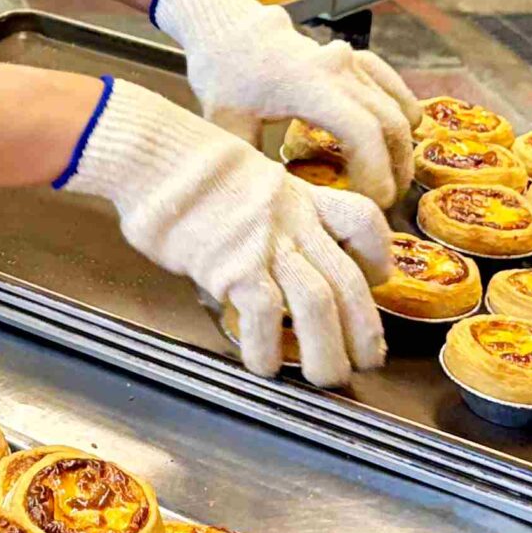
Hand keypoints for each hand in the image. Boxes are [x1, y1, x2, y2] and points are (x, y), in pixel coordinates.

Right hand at [59, 78, 389, 382]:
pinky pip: (264, 314)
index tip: (376, 280)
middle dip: (364, 329)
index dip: (378, 254)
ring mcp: (266, 245)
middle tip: (367, 360)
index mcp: (299, 196)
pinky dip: (268, 347)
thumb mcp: (242, 176)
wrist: (153, 154)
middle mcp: (293, 222)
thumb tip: (251, 249)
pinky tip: (263, 366)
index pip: (362, 219)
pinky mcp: (233, 266)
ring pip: (318, 304)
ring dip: (327, 351)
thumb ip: (261, 214)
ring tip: (324, 378)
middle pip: (348, 279)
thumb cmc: (182, 164)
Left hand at [152, 0, 417, 208]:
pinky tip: (400, 140)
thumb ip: (252, 165)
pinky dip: (402, 113)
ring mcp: (351, 59)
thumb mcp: (226, 124)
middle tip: (387, 204)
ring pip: (397, 105)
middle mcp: (339, 67)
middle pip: (389, 123)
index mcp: (307, 83)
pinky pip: (393, 86)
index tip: (374, 204)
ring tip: (394, 180)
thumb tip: (277, 206)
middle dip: (395, 168)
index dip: (375, 172)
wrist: (228, 27)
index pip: (361, 130)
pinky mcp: (356, 57)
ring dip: (402, 146)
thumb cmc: (223, 75)